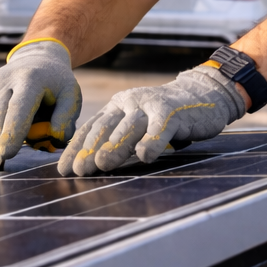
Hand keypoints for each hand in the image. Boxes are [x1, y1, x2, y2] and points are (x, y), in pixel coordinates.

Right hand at [0, 39, 81, 168]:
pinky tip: (2, 136)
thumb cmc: (56, 83)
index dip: (12, 132)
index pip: (18, 108)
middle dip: (0, 140)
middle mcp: (5, 79)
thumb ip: (66, 118)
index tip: (7, 154)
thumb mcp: (71, 95)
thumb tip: (55, 140)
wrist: (36, 59)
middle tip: (2, 161)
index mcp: (30, 79)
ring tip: (6, 149)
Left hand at [58, 64, 245, 175]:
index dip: (76, 149)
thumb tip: (89, 168)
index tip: (63, 170)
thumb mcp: (136, 127)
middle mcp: (128, 103)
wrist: (203, 95)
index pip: (90, 129)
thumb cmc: (163, 119)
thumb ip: (117, 142)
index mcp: (115, 108)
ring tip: (102, 164)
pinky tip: (144, 157)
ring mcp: (150, 105)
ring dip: (115, 146)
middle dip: (89, 150)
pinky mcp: (173, 111)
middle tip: (79, 170)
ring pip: (129, 127)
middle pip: (105, 128)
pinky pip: (161, 127)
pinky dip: (152, 141)